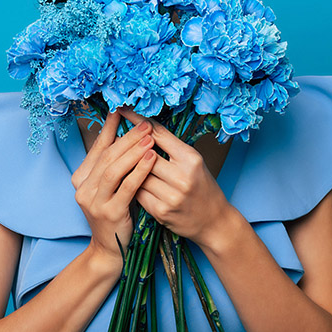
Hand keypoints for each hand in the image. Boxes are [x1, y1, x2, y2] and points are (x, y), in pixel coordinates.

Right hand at [71, 108, 156, 267]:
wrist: (110, 250)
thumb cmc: (116, 213)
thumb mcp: (111, 187)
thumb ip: (115, 165)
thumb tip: (128, 135)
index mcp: (81, 178)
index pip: (98, 148)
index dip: (110, 128)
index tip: (123, 111)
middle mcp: (83, 188)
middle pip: (107, 156)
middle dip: (127, 137)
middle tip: (145, 124)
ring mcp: (94, 202)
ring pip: (113, 169)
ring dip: (133, 151)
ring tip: (150, 138)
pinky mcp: (109, 213)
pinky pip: (126, 187)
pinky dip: (139, 171)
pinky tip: (152, 159)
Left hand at [124, 108, 232, 246]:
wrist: (214, 221)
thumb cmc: (202, 187)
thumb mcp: (193, 162)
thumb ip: (171, 148)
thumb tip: (142, 128)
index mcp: (191, 159)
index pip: (158, 134)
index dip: (138, 120)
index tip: (123, 109)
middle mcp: (182, 177)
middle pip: (144, 155)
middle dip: (131, 147)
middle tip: (117, 138)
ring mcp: (171, 196)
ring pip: (137, 174)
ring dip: (130, 168)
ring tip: (123, 162)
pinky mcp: (161, 212)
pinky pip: (138, 193)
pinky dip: (133, 185)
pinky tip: (131, 182)